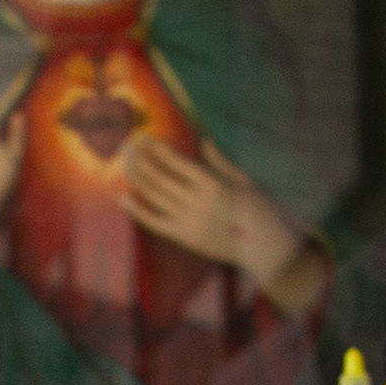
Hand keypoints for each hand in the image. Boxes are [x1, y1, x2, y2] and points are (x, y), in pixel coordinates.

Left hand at [123, 136, 329, 312]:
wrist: (262, 246)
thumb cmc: (258, 209)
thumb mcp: (244, 180)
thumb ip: (220, 161)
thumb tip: (203, 140)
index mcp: (212, 184)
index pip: (175, 162)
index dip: (156, 149)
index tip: (143, 138)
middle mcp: (196, 201)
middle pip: (159, 177)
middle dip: (140, 160)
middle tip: (127, 147)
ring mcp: (187, 221)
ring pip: (153, 197)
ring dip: (136, 179)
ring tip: (124, 164)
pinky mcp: (183, 237)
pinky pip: (154, 223)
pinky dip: (137, 211)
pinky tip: (123, 199)